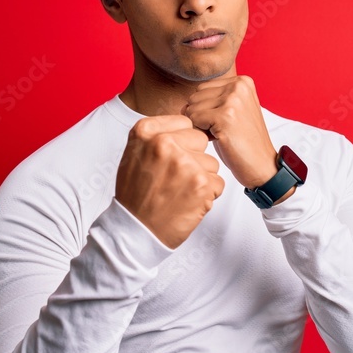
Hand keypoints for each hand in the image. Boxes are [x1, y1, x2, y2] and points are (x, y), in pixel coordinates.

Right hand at [115, 114, 225, 249]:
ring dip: (201, 178)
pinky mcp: (201, 184)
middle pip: (201, 140)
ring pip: (211, 162)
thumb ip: (158, 134)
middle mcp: (164, 143)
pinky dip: (207, 195)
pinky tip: (187, 202)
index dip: (182, 143)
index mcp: (146, 131)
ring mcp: (184, 163)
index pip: (184, 123)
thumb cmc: (135, 193)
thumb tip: (188, 123)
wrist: (135, 230)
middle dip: (194, 158)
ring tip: (179, 191)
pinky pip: (218, 183)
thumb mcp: (134, 152)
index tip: (170, 159)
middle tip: (175, 178)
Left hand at [181, 75, 278, 188]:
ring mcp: (233, 100)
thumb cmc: (243, 141)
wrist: (262, 164)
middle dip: (202, 116)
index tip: (226, 122)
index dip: (207, 109)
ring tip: (222, 134)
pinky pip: (194, 119)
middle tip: (223, 130)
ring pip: (191, 108)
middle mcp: (238, 86)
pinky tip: (219, 139)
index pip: (202, 89)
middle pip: (195, 96)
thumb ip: (212, 100)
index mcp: (242, 81)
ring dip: (201, 125)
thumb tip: (183, 105)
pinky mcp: (225, 116)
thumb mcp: (233, 111)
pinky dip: (201, 133)